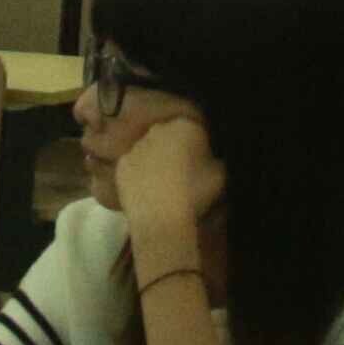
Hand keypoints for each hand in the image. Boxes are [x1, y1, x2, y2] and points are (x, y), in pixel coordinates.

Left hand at [110, 105, 222, 243]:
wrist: (162, 218)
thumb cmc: (195, 193)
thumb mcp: (221, 174)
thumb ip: (214, 160)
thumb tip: (208, 160)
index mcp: (185, 126)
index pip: (195, 130)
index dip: (199, 148)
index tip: (202, 164)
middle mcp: (158, 129)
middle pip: (170, 136)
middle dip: (176, 150)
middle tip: (183, 174)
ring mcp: (136, 146)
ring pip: (150, 150)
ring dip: (157, 161)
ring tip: (165, 186)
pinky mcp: (122, 165)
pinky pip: (135, 166)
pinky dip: (140, 175)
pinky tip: (148, 192)